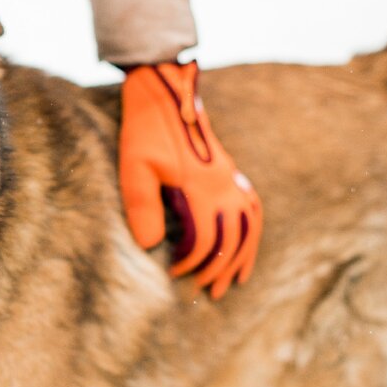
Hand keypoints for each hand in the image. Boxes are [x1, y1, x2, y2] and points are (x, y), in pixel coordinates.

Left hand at [119, 61, 262, 299]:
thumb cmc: (143, 131)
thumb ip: (142, 205)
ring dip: (241, 258)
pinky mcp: (230, 172)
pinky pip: (252, 208)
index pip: (205, 240)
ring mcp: (230, 178)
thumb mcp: (134, 167)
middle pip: (232, 239)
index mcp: (200, 186)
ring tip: (232, 284)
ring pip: (248, 227)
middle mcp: (223, 184)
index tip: (174, 274)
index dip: (191, 262)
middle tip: (205, 292)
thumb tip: (149, 247)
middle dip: (219, 270)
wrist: (163, 93)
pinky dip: (252, 233)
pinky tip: (246, 248)